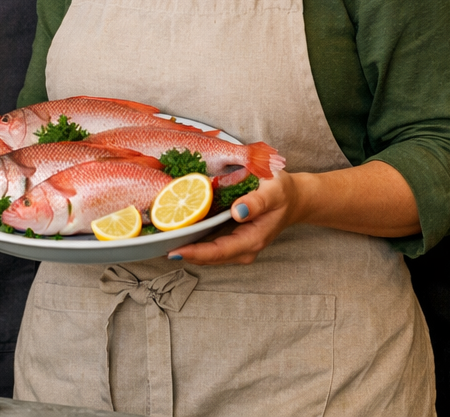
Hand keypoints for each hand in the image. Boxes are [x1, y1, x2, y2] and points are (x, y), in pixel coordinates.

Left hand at [167, 173, 304, 265]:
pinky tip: (176, 232)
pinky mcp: (232, 240)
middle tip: (156, 244)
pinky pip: (209, 245)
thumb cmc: (283, 193)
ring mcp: (237, 246)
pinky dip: (193, 241)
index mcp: (252, 240)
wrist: (293, 199)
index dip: (196, 253)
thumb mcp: (274, 191)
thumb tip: (238, 212)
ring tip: (160, 240)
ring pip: (207, 254)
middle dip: (184, 252)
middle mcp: (243, 249)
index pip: (219, 251)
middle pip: (209, 257)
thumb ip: (257, 202)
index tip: (174, 250)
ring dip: (186, 248)